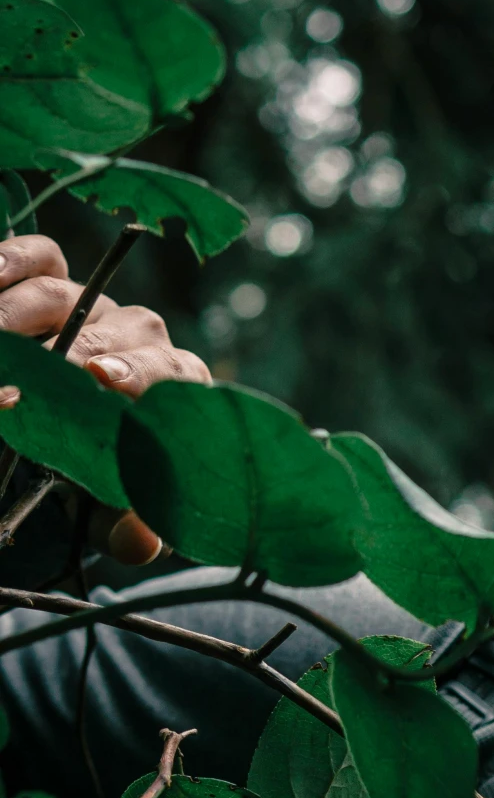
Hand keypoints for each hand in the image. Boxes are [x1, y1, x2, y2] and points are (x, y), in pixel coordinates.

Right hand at [0, 233, 210, 563]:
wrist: (65, 443)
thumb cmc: (97, 473)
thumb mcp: (108, 512)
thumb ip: (128, 529)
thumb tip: (140, 542)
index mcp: (174, 389)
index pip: (171, 374)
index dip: (137, 373)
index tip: (102, 380)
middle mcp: (143, 337)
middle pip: (120, 330)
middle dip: (70, 351)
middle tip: (29, 374)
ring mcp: (97, 303)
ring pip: (69, 291)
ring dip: (22, 312)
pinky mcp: (54, 276)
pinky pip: (38, 256)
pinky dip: (11, 259)